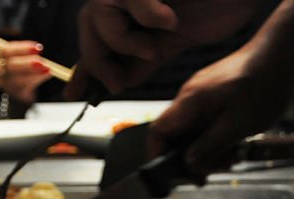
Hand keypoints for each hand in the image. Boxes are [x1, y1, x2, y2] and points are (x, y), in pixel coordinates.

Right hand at [0, 41, 52, 104]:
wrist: (18, 88)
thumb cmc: (21, 66)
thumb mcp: (22, 55)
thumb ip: (28, 51)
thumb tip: (38, 48)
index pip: (6, 51)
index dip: (22, 49)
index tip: (38, 48)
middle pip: (10, 66)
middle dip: (28, 63)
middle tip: (42, 62)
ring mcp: (4, 83)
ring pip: (17, 79)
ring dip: (34, 73)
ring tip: (47, 68)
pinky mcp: (13, 93)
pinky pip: (24, 88)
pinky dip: (36, 80)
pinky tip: (46, 74)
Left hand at [68, 0, 263, 96]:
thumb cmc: (219, 3)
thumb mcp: (171, 42)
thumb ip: (141, 61)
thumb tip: (115, 83)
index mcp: (133, 11)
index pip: (95, 38)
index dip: (83, 66)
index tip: (74, 94)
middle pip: (89, 24)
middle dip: (98, 60)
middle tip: (118, 84)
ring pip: (98, 11)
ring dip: (122, 40)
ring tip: (153, 50)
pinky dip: (146, 12)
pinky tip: (168, 19)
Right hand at [149, 47, 292, 174]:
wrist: (280, 52)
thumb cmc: (262, 85)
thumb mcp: (237, 125)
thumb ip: (209, 146)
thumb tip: (189, 164)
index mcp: (190, 103)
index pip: (158, 132)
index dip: (158, 155)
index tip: (171, 175)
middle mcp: (190, 96)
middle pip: (177, 135)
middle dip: (194, 157)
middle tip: (214, 171)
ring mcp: (202, 93)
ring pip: (195, 129)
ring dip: (210, 148)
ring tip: (233, 157)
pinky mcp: (216, 93)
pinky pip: (207, 120)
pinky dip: (218, 135)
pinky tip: (236, 142)